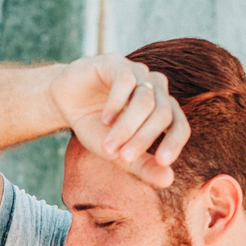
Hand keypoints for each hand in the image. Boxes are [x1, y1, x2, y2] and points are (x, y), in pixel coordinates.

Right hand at [47, 54, 189, 187]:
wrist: (66, 103)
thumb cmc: (96, 128)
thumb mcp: (118, 152)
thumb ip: (143, 166)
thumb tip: (169, 181)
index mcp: (162, 110)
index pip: (179, 125)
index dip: (174, 143)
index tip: (162, 162)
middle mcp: (155, 90)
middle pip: (162, 114)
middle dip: (142, 139)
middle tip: (123, 158)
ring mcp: (138, 74)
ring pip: (144, 100)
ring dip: (126, 127)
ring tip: (107, 147)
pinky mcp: (118, 63)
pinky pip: (126, 82)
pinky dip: (115, 105)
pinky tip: (104, 119)